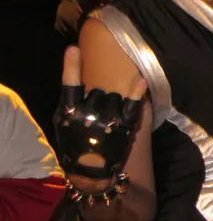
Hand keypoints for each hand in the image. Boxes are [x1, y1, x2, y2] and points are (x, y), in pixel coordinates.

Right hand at [55, 46, 146, 189]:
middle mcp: (88, 114)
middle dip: (99, 98)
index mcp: (68, 112)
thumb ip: (70, 104)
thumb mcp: (63, 125)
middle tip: (97, 115)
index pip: (69, 86)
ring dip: (112, 102)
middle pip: (98, 90)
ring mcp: (107, 119)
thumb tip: (77, 82)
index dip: (70, 67)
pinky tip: (142, 81)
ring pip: (113, 95)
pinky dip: (137, 92)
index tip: (73, 49)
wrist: (91, 172)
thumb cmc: (75, 146)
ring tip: (107, 120)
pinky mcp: (123, 126)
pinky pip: (133, 105)